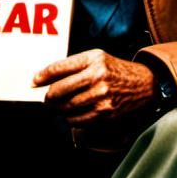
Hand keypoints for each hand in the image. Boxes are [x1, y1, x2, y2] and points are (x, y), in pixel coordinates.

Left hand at [35, 49, 155, 128]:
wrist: (143, 84)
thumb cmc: (114, 69)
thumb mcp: (96, 57)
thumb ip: (73, 65)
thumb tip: (45, 78)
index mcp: (93, 60)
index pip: (59, 68)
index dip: (42, 76)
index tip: (33, 82)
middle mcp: (97, 77)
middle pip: (59, 90)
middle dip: (48, 96)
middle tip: (45, 98)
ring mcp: (102, 96)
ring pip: (67, 107)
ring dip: (57, 109)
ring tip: (57, 106)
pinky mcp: (106, 112)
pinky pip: (79, 120)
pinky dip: (70, 118)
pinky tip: (71, 114)